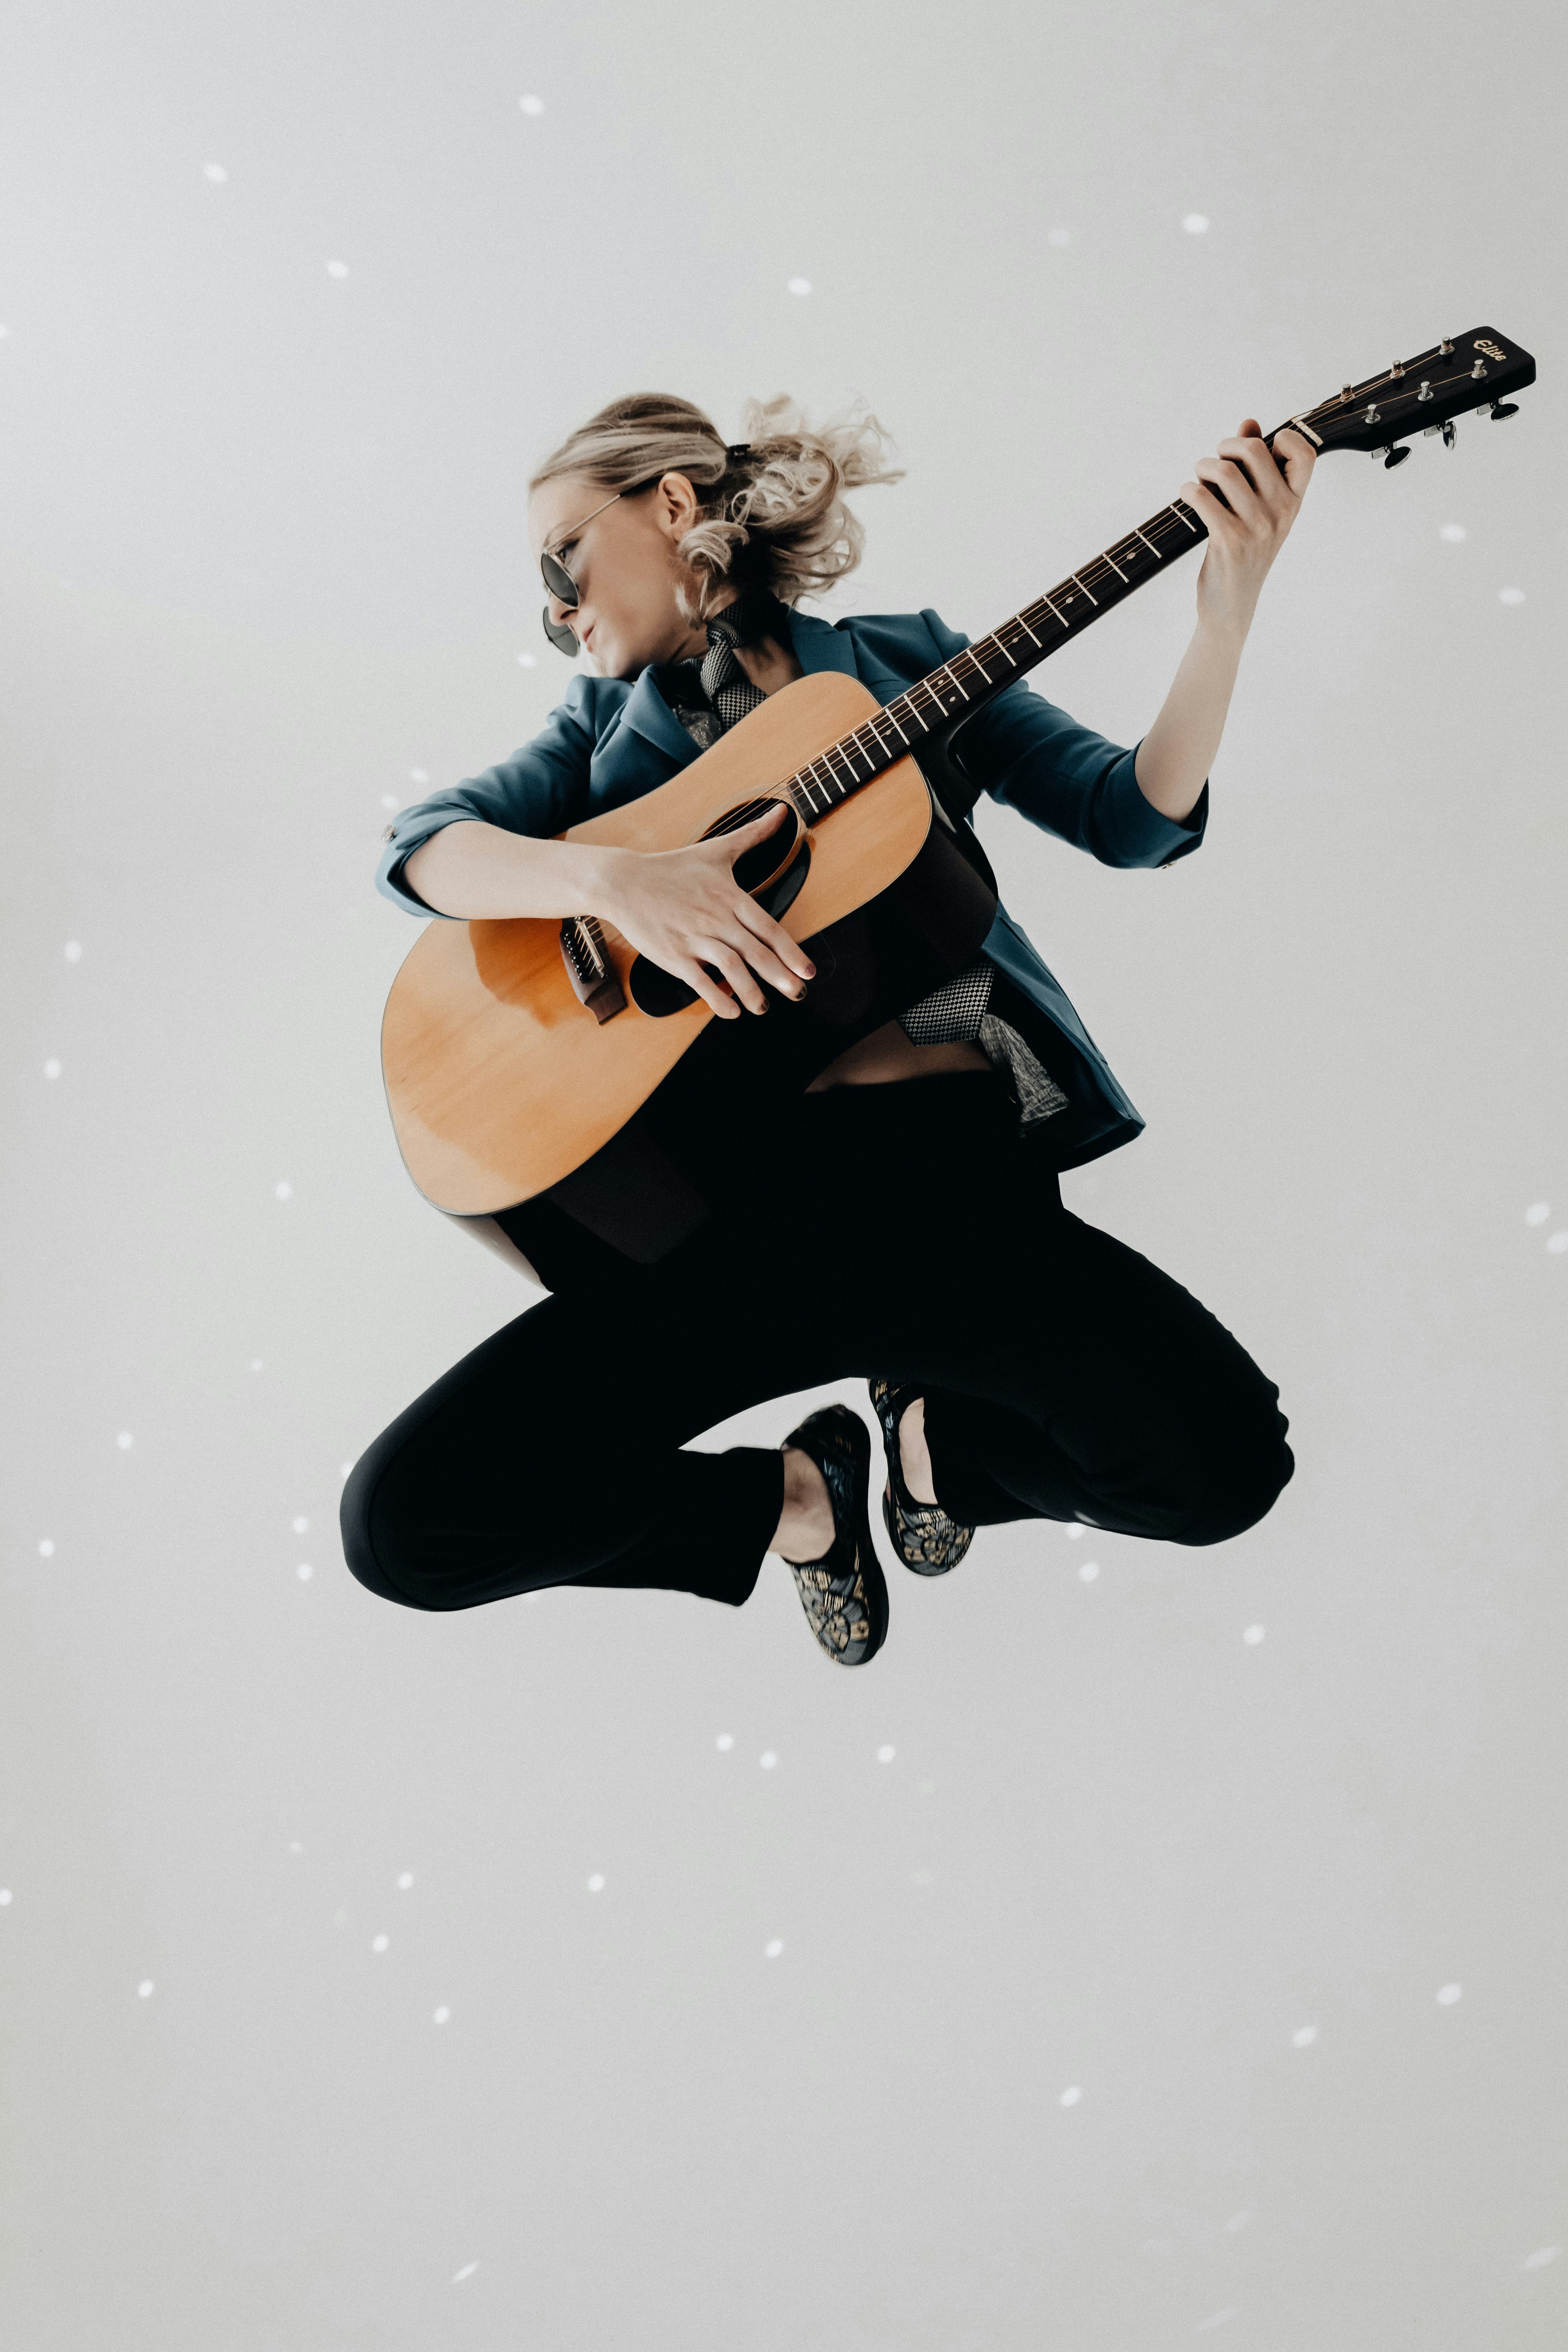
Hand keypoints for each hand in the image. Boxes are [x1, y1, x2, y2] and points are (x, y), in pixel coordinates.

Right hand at [597, 803, 816, 1019]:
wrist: (624, 881)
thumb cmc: (673, 867)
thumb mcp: (717, 848)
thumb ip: (753, 834)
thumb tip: (783, 811)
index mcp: (729, 897)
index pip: (768, 928)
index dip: (791, 952)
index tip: (809, 972)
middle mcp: (715, 918)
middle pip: (755, 952)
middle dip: (780, 977)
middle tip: (798, 994)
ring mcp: (693, 937)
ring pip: (730, 968)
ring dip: (750, 992)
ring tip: (762, 1007)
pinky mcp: (673, 954)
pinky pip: (699, 981)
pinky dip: (716, 999)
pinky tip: (730, 1011)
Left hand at [1181, 418, 1315, 637]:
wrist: (1232, 605)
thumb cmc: (1245, 552)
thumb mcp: (1261, 511)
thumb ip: (1258, 467)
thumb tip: (1249, 423)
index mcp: (1294, 501)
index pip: (1305, 452)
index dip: (1282, 438)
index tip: (1259, 447)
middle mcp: (1281, 512)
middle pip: (1253, 450)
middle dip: (1226, 447)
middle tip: (1214, 461)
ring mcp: (1257, 527)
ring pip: (1224, 471)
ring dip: (1202, 467)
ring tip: (1198, 479)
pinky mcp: (1229, 541)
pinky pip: (1203, 497)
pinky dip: (1189, 489)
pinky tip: (1188, 495)